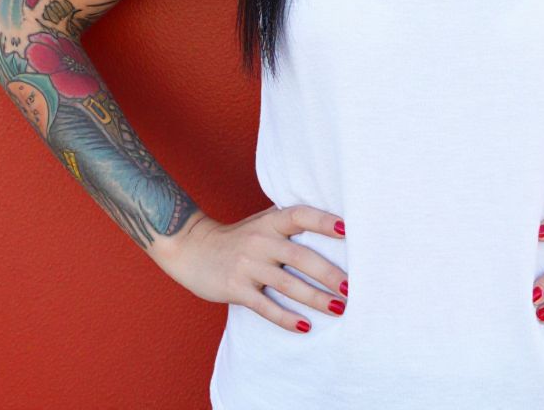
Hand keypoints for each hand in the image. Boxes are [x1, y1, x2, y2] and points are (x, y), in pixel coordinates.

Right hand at [155, 204, 348, 332]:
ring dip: (315, 298)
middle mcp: (260, 241)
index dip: (323, 221)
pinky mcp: (236, 289)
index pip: (300, 215)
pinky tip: (305, 326)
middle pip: (300, 257)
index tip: (346, 230)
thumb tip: (333, 225)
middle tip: (352, 287)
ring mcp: (248, 266)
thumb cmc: (238, 236)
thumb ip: (288, 223)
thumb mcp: (261, 222)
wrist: (191, 248)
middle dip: (328, 273)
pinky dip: (286, 318)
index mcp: (270, 221)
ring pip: (287, 285)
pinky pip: (265, 306)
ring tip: (340, 308)